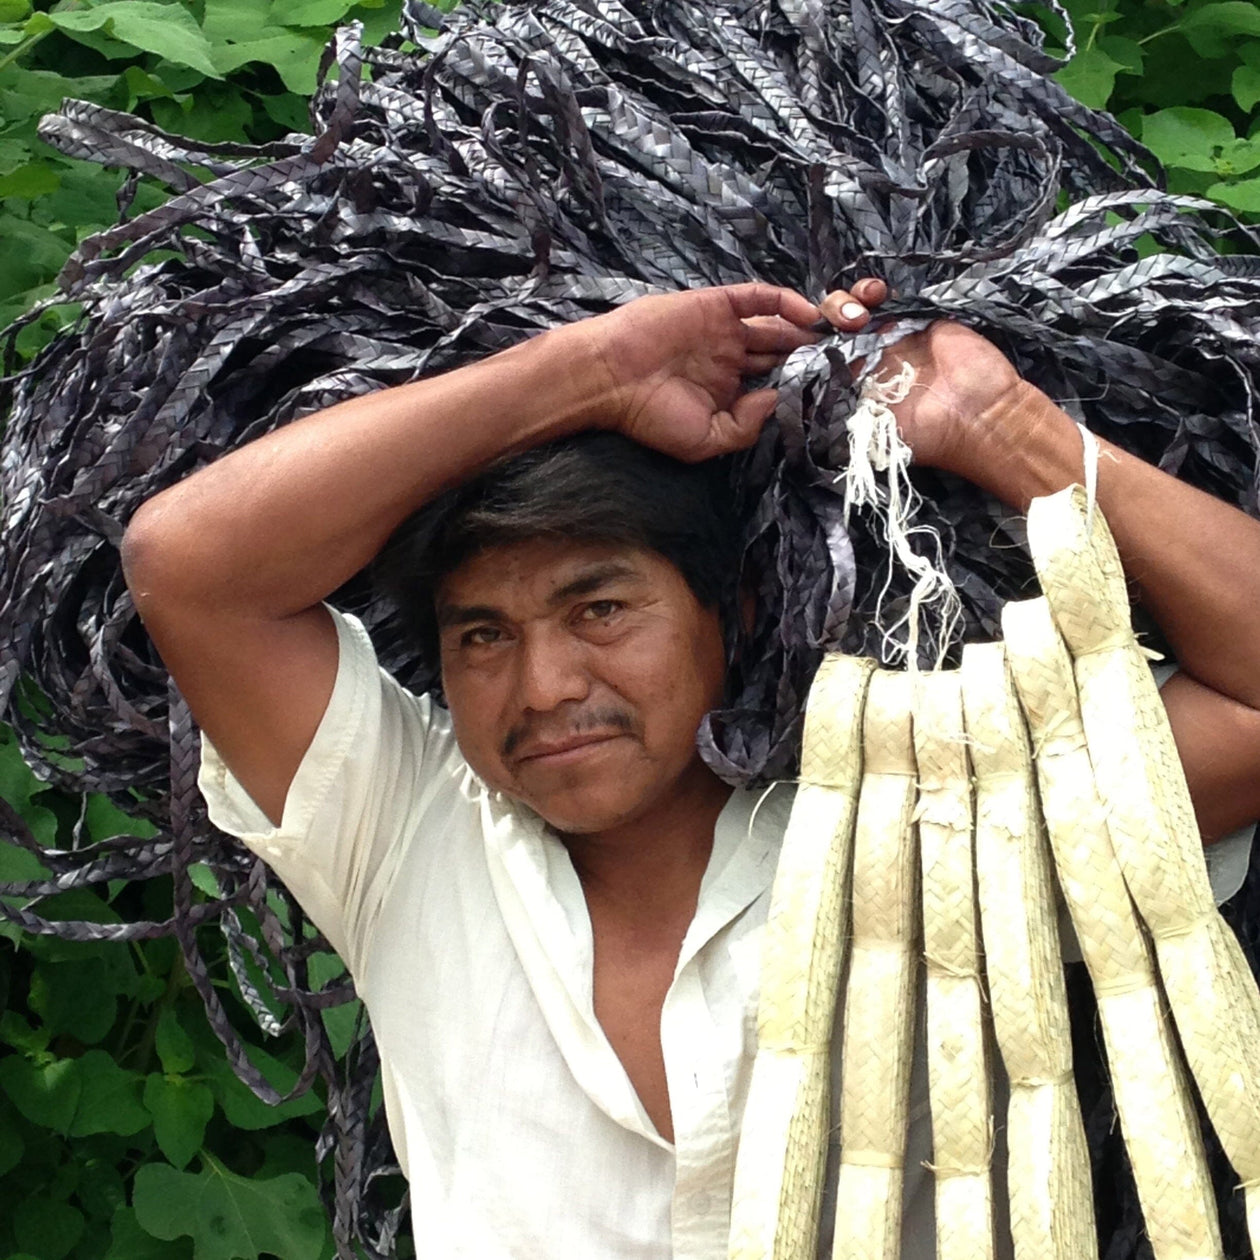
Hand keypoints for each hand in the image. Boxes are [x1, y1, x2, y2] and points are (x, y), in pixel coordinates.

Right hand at [571, 282, 875, 462]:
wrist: (607, 378)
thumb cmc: (648, 416)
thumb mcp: (705, 440)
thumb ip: (747, 425)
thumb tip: (781, 401)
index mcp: (731, 393)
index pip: (778, 384)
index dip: (808, 384)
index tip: (841, 387)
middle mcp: (732, 359)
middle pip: (786, 351)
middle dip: (820, 353)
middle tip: (857, 354)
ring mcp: (725, 331)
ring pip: (780, 324)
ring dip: (813, 328)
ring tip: (847, 332)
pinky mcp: (716, 305)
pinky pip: (758, 298)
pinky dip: (786, 303)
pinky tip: (811, 315)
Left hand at [818, 297, 1044, 487]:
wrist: (977, 413)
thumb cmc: (926, 434)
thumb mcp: (869, 437)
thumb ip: (834, 422)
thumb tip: (797, 410)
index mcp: (848, 390)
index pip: (814, 363)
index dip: (803, 349)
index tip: (803, 344)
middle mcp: (862, 362)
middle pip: (824, 332)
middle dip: (821, 324)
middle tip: (841, 330)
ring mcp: (885, 337)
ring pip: (846, 309)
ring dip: (842, 304)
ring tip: (857, 314)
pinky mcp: (909, 316)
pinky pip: (880, 296)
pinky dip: (869, 290)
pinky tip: (874, 294)